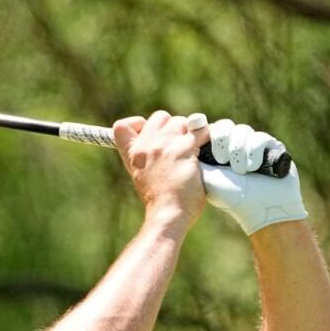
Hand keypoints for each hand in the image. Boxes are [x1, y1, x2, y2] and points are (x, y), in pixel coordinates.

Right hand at [114, 111, 209, 227]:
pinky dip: (207, 136)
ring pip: (182, 122)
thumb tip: (160, 142)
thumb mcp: (141, 176)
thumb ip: (145, 156)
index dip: (138, 123)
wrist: (168, 214)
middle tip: (178, 147)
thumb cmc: (159, 200)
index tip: (148, 132)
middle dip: (172, 127)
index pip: (122, 125)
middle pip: (160, 116)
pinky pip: (201, 130)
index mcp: (133, 154)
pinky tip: (206, 150)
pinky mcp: (185, 148)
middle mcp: (146, 146)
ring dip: (189, 133)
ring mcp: (165, 145)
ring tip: (192, 153)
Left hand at [200, 118, 307, 234]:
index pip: (208, 130)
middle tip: (222, 160)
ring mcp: (251, 144)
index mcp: (214, 151)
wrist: (260, 208)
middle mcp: (232, 145)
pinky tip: (253, 168)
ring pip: (241, 130)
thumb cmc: (231, 196)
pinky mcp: (269, 146)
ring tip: (241, 171)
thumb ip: (194, 155)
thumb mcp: (206, 176)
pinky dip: (254, 152)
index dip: (206, 134)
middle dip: (222, 140)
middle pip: (224, 126)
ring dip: (238, 150)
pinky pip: (259, 137)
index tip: (209, 149)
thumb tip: (183, 135)